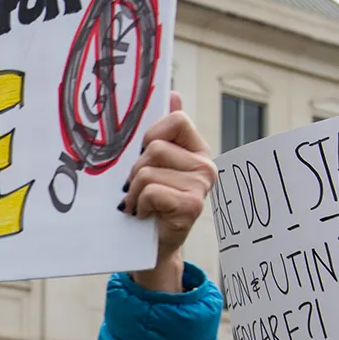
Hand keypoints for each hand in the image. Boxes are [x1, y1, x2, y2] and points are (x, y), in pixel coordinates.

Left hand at [122, 91, 215, 292]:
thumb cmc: (149, 202)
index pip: (176, 119)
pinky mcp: (192, 205)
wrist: (152, 246)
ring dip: (133, 191)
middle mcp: (205, 164)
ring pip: (147, 170)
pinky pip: (151, 190)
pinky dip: (140, 204)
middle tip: (137, 189)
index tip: (142, 155)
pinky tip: (145, 214)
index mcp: (196, 148)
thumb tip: (173, 93)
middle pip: (154, 147)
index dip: (151, 134)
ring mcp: (201, 185)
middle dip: (135, 169)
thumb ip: (163, 130)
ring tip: (139, 204)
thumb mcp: (152, 163)